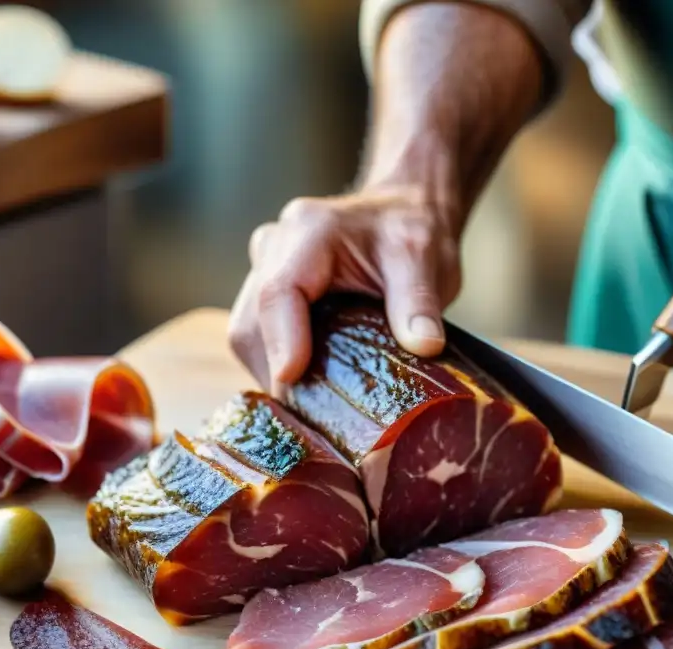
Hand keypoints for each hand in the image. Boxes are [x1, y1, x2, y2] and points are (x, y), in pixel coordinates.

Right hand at [228, 184, 461, 394]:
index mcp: (309, 231)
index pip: (277, 292)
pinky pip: (258, 340)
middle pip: (252, 322)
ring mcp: (263, 271)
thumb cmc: (410, 228)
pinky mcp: (265, 296)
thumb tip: (425, 346)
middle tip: (318, 412)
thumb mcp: (424, 257)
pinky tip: (310, 390)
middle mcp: (274, 247)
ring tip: (317, 406)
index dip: (280, 340)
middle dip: (278, 370)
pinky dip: (278, 368)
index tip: (293, 377)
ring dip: (275, 374)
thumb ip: (419, 300)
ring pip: (247, 336)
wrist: (400, 210)